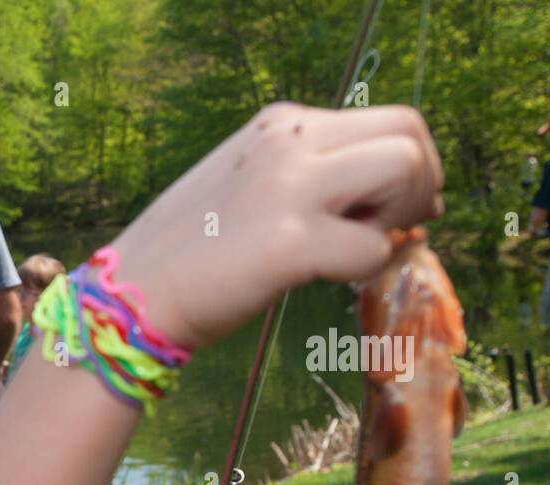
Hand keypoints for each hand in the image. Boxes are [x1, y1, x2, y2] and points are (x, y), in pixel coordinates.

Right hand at [108, 102, 444, 351]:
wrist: (128, 298)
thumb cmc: (181, 255)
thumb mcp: (244, 186)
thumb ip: (304, 176)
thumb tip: (376, 199)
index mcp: (278, 125)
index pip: (382, 120)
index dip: (407, 165)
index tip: (395, 208)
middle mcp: (289, 141)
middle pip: (408, 133)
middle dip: (420, 184)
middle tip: (397, 228)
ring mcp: (291, 188)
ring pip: (405, 171)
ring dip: (402, 217)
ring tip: (362, 250)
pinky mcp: (291, 243)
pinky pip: (373, 249)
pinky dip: (366, 270)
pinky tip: (329, 280)